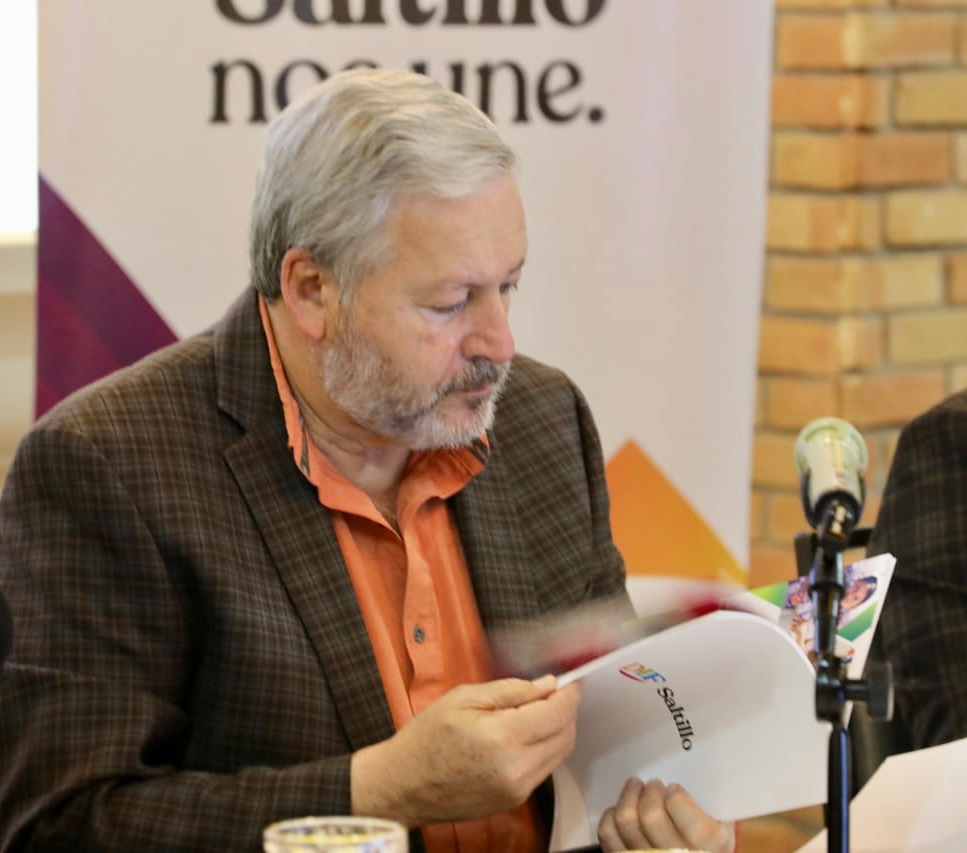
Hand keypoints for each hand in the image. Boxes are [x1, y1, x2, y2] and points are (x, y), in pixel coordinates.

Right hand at [351, 674, 580, 825]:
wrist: (404, 785)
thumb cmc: (426, 738)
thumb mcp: (463, 698)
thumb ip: (510, 690)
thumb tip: (546, 685)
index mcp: (502, 738)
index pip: (557, 713)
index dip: (570, 693)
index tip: (572, 681)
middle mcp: (516, 768)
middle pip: (565, 734)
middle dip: (567, 710)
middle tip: (555, 692)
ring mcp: (517, 789)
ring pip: (560, 754)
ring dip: (559, 729)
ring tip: (541, 710)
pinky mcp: (514, 801)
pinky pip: (544, 769)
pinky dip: (545, 748)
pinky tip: (527, 734)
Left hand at [598, 778, 734, 851]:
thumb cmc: (709, 840)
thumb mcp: (722, 825)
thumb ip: (709, 804)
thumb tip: (688, 771)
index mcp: (709, 845)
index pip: (687, 818)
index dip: (675, 797)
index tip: (674, 789)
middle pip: (651, 817)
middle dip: (650, 792)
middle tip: (654, 784)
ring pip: (626, 822)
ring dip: (628, 797)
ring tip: (636, 787)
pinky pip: (608, 835)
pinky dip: (611, 816)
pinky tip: (621, 809)